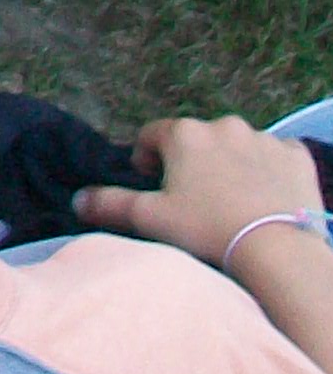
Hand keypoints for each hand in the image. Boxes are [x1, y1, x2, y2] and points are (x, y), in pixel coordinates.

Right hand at [77, 117, 325, 266]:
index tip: (154, 184)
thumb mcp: (151, 218)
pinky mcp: (296, 155)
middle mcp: (224, 125)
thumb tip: (78, 198)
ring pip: (237, 147)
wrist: (277, 248)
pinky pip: (276, 156)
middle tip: (194, 201)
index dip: (147, 159)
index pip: (153, 135)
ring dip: (230, 165)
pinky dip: (268, 171)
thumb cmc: (206, 229)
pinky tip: (266, 199)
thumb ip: (110, 204)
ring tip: (231, 204)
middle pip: (197, 140)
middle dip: (192, 163)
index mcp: (185, 134)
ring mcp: (264, 138)